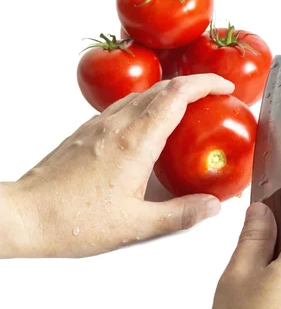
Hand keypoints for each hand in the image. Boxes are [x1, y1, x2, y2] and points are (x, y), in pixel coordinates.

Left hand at [1, 74, 233, 257]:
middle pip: (162, 88)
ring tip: (187, 111)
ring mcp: (99, 125)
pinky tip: (150, 130)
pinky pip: (124, 107)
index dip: (205, 84)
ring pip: (142, 95)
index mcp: (135, 142)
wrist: (27, 214)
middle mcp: (117, 125)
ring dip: (169, 95)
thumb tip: (210, 207)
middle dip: (193, 86)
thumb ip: (179, 214)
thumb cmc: (73, 219)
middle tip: (214, 97)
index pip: (177, 95)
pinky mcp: (87, 132)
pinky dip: (147, 107)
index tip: (224, 88)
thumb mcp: (135, 224)